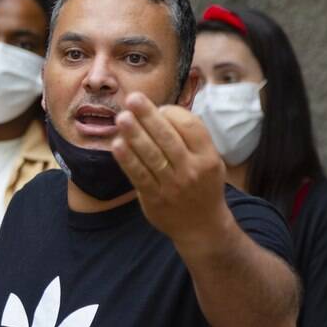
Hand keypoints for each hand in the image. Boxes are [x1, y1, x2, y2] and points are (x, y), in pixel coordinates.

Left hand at [111, 93, 231, 244]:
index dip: (172, 113)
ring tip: (122, 118)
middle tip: (132, 99)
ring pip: (151, 155)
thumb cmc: (202, 186)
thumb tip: (160, 112)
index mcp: (208, 157)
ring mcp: (172, 185)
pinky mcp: (154, 198)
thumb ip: (191, 140)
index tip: (159, 107)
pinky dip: (127, 160)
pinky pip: (139, 175)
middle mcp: (191, 170)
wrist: (202, 228)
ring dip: (134, 135)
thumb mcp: (210, 162)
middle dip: (148, 116)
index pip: (190, 126)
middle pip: (167, 137)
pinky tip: (117, 145)